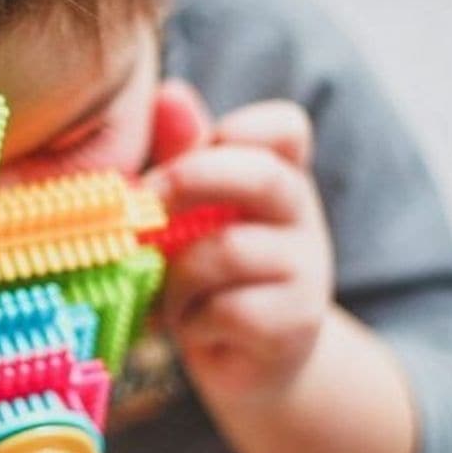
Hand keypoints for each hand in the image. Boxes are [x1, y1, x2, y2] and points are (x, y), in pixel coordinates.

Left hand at [143, 81, 334, 407]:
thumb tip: (169, 92)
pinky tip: (191, 326)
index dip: (239, 129)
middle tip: (146, 202)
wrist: (245, 360)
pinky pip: (229, 310)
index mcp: (276, 176)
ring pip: (231, 251)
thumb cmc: (206, 273)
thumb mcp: (190, 212)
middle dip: (190, 180)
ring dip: (180, 274)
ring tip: (166, 292)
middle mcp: (299, 217)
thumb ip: (182, 154)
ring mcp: (305, 272)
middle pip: (262, 176)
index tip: (189, 153)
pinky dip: (193, 320)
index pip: (285, 128)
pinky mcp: (294, 325)